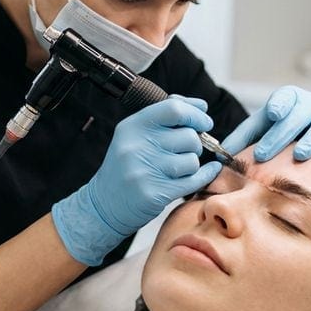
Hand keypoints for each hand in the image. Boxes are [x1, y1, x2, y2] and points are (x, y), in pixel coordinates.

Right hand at [52, 96, 222, 265]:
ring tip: (178, 168)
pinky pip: (194, 180)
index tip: (205, 122)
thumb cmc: (127, 166)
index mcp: (133, 127)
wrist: (105, 203)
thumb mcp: (135, 135)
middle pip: (188, 136)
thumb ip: (165, 117)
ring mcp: (145, 171)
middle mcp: (137, 146)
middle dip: (195, 144)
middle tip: (186, 151)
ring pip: (192, 160)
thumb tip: (201, 106)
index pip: (174, 109)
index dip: (195, 114)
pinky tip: (205, 173)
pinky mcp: (155, 193)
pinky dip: (205, 176)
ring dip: (192, 164)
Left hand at [222, 85, 310, 161]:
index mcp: (287, 99)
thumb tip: (218, 156)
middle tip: (264, 153)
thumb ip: (240, 139)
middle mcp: (309, 104)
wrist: (296, 128)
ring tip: (302, 155)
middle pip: (299, 115)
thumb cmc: (273, 130)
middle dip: (281, 135)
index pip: (284, 97)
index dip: (279, 105)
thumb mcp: (256, 129)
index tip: (272, 114)